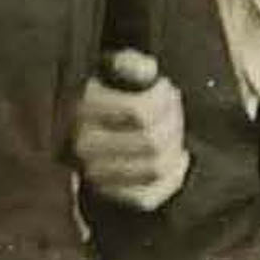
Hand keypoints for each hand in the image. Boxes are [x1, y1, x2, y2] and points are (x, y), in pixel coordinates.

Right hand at [75, 50, 188, 210]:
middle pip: (153, 141)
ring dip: (176, 148)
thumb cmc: (105, 93)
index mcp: (83, 106)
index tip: (165, 88)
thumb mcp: (112, 68)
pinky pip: (150, 195)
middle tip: (174, 110)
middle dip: (174, 122)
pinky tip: (178, 159)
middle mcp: (83, 144)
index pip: (141, 112)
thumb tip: (147, 70)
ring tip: (175, 132)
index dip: (164, 99)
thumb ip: (130, 63)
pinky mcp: (108, 196)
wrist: (81, 129)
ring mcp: (93, 174)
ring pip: (155, 168)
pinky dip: (172, 177)